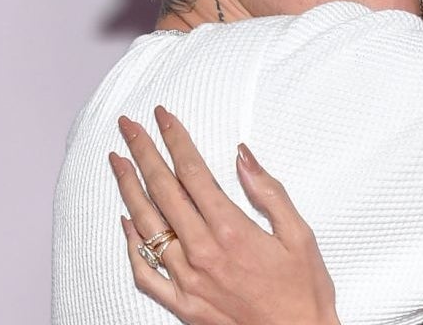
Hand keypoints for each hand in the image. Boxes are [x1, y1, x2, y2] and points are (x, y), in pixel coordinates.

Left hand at [110, 106, 338, 324]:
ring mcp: (188, 280)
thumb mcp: (299, 235)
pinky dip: (131, 245)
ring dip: (129, 189)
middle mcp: (203, 253)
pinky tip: (126, 223)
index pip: (194, 173)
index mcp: (232, 231)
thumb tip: (243, 156)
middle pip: (163, 191)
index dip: (175, 140)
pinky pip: (145, 272)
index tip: (163, 118)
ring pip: (148, 225)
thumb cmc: (304, 291)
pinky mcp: (183, 304)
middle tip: (129, 127)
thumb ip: (269, 192)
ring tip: (118, 162)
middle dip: (144, 153)